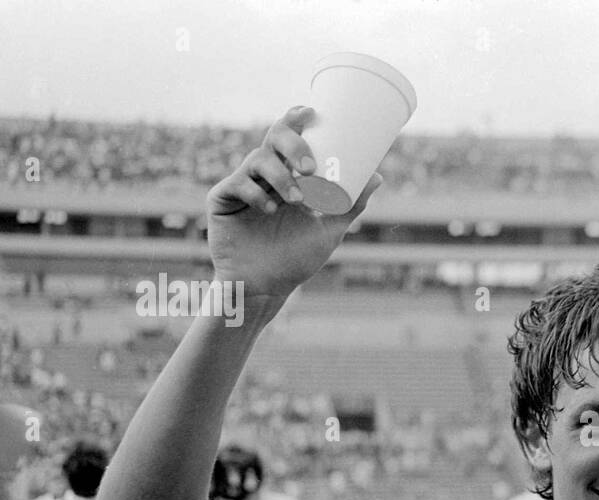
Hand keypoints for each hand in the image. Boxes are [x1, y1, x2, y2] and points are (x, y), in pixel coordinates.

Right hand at [206, 106, 382, 298]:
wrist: (266, 287)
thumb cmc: (295, 258)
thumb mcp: (328, 229)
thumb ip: (350, 204)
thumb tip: (377, 175)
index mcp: (286, 174)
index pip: (289, 137)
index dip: (296, 118)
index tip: (312, 113)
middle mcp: (263, 174)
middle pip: (273, 138)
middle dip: (293, 144)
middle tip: (310, 166)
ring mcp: (241, 185)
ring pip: (258, 160)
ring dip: (281, 176)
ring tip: (297, 200)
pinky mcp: (221, 199)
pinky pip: (238, 184)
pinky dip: (257, 194)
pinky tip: (270, 209)